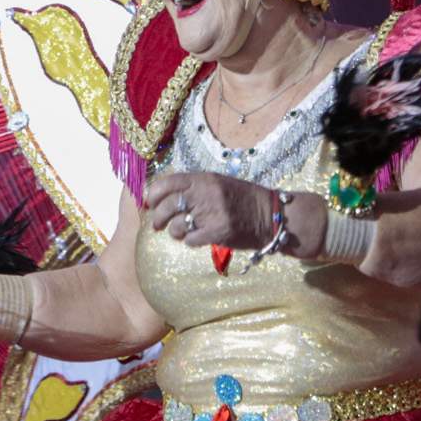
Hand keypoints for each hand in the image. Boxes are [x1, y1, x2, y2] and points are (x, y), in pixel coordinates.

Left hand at [140, 171, 272, 253]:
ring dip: (175, 232)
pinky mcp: (218, 232)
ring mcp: (212, 214)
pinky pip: (191, 240)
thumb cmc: (242, 199)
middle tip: (157, 225)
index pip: (169, 182)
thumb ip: (193, 187)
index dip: (154, 193)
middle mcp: (206, 194)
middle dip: (157, 218)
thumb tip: (164, 196)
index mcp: (205, 179)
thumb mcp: (218, 184)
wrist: (270, 215)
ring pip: (177, 226)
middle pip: (168, 206)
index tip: (150, 202)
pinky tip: (198, 238)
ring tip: (181, 232)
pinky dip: (190, 241)